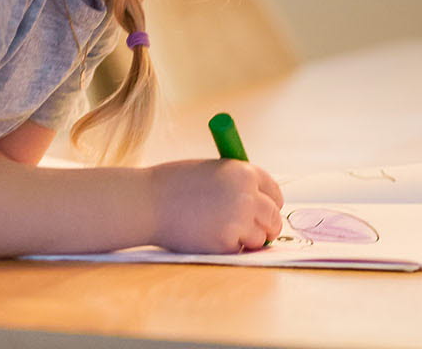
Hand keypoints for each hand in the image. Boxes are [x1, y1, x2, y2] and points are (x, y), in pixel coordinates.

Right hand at [146, 159, 284, 253]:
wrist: (147, 202)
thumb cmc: (173, 184)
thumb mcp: (211, 171)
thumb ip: (236, 184)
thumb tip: (259, 203)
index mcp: (244, 172)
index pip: (274, 191)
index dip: (271, 203)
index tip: (267, 211)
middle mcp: (247, 195)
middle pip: (274, 216)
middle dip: (268, 226)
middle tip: (259, 232)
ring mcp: (238, 221)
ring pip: (260, 238)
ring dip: (248, 239)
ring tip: (223, 232)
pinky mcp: (226, 244)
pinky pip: (239, 250)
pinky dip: (229, 248)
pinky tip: (208, 238)